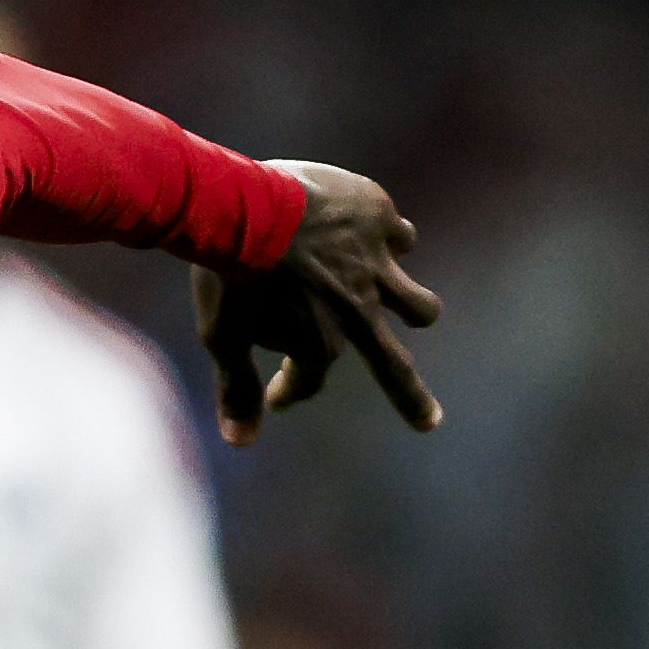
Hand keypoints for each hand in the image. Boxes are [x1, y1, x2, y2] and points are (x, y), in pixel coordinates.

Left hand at [191, 161, 443, 442]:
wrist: (238, 204)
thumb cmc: (225, 274)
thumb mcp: (222, 336)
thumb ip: (235, 389)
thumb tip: (241, 445)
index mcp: (319, 343)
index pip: (310, 379)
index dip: (292, 388)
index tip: (276, 397)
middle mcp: (357, 311)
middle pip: (395, 366)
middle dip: (413, 400)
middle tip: (427, 419)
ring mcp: (374, 264)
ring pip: (419, 305)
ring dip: (415, 311)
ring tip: (416, 312)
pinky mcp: (378, 218)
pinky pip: (402, 235)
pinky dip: (393, 239)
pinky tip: (386, 235)